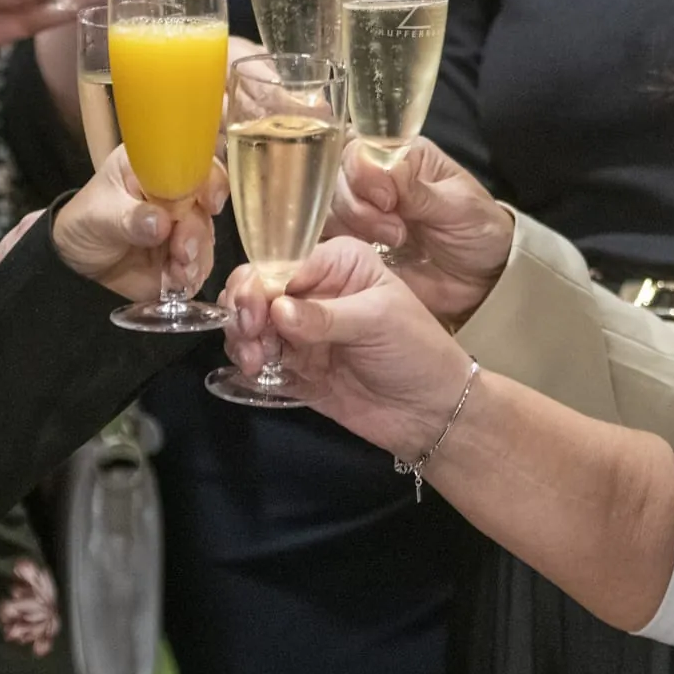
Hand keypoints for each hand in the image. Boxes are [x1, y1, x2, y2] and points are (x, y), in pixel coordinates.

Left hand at [51, 146, 225, 305]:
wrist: (74, 268)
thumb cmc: (82, 226)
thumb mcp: (97, 216)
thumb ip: (127, 218)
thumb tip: (161, 223)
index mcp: (152, 169)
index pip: (192, 164)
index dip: (208, 180)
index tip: (209, 202)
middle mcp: (173, 194)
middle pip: (204, 204)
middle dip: (197, 230)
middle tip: (181, 250)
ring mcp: (180, 226)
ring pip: (206, 236)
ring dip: (197, 256)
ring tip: (177, 270)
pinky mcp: (181, 257)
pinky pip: (200, 264)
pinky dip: (192, 274)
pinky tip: (176, 281)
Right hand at [221, 236, 473, 455]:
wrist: (430, 411)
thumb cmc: (417, 351)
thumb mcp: (378, 321)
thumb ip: (324, 316)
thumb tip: (276, 309)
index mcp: (339, 262)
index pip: (283, 262)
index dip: (260, 285)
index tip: (254, 315)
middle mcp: (314, 288)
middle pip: (257, 288)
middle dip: (244, 310)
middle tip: (250, 338)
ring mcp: (301, 328)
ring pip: (250, 322)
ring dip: (242, 339)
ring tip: (256, 362)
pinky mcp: (294, 364)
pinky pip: (258, 356)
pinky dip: (248, 362)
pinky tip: (258, 372)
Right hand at [326, 138, 514, 325]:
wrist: (481, 280)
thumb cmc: (478, 231)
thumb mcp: (458, 207)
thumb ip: (419, 190)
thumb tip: (382, 166)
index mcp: (402, 155)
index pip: (359, 147)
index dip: (363, 171)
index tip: (387, 200)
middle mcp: (374, 179)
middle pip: (334, 177)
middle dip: (359, 206)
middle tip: (397, 232)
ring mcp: (361, 212)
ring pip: (325, 208)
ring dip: (352, 227)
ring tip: (393, 243)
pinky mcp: (352, 246)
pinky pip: (326, 240)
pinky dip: (335, 249)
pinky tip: (364, 255)